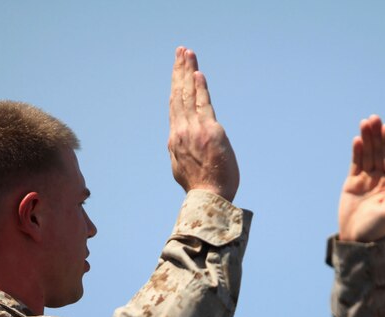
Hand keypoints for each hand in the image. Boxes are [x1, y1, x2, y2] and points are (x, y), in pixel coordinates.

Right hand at [168, 47, 238, 201]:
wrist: (208, 198)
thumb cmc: (202, 188)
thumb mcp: (185, 168)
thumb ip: (184, 153)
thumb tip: (185, 148)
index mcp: (176, 140)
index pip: (175, 106)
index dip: (176, 87)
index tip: (178, 72)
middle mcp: (181, 132)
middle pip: (179, 95)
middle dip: (179, 71)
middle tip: (181, 51)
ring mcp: (193, 130)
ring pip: (188, 95)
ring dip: (187, 72)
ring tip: (187, 53)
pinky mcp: (209, 132)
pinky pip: (202, 105)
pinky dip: (199, 88)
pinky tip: (198, 74)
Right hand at [338, 115, 384, 241]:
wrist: (357, 240)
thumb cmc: (377, 229)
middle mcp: (382, 179)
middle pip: (379, 153)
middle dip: (377, 136)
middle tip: (374, 118)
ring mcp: (367, 179)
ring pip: (368, 155)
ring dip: (367, 139)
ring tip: (364, 123)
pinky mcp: (353, 183)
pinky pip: (356, 164)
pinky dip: (357, 152)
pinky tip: (357, 140)